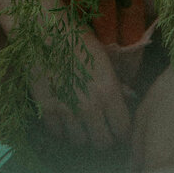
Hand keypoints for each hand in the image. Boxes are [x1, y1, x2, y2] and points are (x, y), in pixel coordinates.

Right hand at [31, 28, 131, 150]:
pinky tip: (62, 117)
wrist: (44, 30)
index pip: (122, 130)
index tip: (117, 126)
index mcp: (108, 91)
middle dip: (103, 137)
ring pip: (79, 142)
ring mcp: (67, 110)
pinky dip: (60, 129)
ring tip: (81, 123)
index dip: (121, 130)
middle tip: (100, 127)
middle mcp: (89, 106)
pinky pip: (57, 133)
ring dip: (82, 134)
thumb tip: (129, 98)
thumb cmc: (77, 38)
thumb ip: (117, 82)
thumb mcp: (104, 57)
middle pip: (102, 143)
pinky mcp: (46, 109)